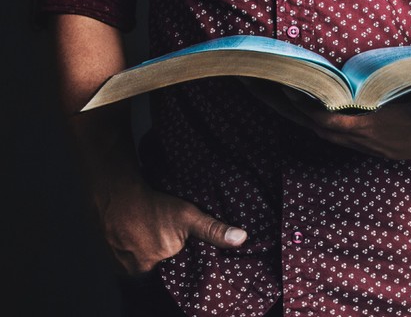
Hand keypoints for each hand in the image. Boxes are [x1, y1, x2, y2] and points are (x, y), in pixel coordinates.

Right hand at [97, 181, 247, 275]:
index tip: (178, 264)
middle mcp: (130, 269)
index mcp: (148, 268)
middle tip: (167, 250)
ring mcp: (115, 260)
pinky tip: (140, 236)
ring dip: (144, 257)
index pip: (164, 282)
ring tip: (152, 241)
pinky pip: (123, 254)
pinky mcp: (107, 249)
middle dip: (160, 265)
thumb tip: (241, 239)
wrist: (116, 191)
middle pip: (150, 273)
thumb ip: (213, 231)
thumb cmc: (154, 205)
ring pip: (135, 264)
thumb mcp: (188, 217)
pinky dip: (132, 249)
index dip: (173, 274)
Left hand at [242, 77, 410, 159]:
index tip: (290, 90)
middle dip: (278, 103)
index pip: (335, 123)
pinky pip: (308, 122)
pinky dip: (288, 108)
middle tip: (250, 79)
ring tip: (250, 81)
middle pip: (309, 123)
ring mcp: (348, 138)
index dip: (311, 109)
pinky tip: (270, 92)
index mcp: (375, 130)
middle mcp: (356, 138)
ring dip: (276, 105)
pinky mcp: (343, 133)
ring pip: (304, 124)